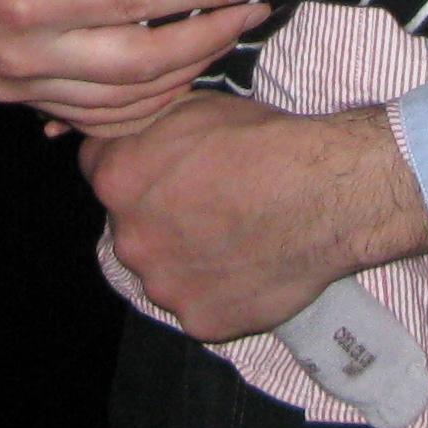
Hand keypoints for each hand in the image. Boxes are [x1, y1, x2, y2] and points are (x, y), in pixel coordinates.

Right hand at [0, 0, 267, 115]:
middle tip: (253, 13)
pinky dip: (139, 109)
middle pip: (137, 65)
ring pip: (117, 103)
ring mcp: (14, 82)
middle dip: (207, 40)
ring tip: (226, 40)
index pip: (132, 2)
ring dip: (181, 78)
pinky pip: (87, 118)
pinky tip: (175, 81)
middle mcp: (19, 53)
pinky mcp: (11, 93)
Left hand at [79, 92, 427, 341]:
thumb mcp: (193, 106)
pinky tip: (247, 266)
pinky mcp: (201, 321)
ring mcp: (164, 287)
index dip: (137, 165)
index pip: (101, 171)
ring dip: (186, 257)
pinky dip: (218, 290)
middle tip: (208, 203)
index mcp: (118, 181)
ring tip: (234, 236)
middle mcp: (129, 240)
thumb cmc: (264, 142)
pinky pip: (199, 305)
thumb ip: (145, 125)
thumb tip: (125, 131)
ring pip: (164, 270)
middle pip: (131, 227)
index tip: (169, 167)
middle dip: (159, 216)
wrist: (326, 193)